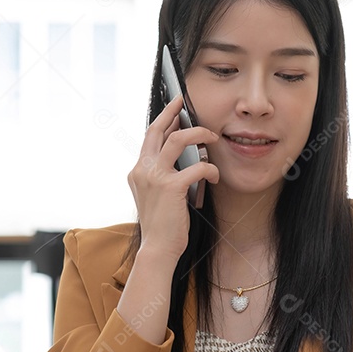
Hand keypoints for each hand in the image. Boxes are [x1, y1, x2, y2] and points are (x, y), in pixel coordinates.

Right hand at [128, 95, 218, 262]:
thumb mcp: (157, 196)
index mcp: (137, 172)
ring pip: (176, 140)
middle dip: (173, 112)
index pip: (149, 138)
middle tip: (185, 102)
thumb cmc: (162, 226)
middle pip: (157, 130)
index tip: (175, 109)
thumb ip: (163, 176)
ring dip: (198, 134)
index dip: (163, 120)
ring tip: (211, 137)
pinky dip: (209, 168)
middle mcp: (142, 170)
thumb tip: (184, 157)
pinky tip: (215, 176)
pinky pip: (196, 167)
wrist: (157, 249)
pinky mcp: (171, 187)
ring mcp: (154, 177)